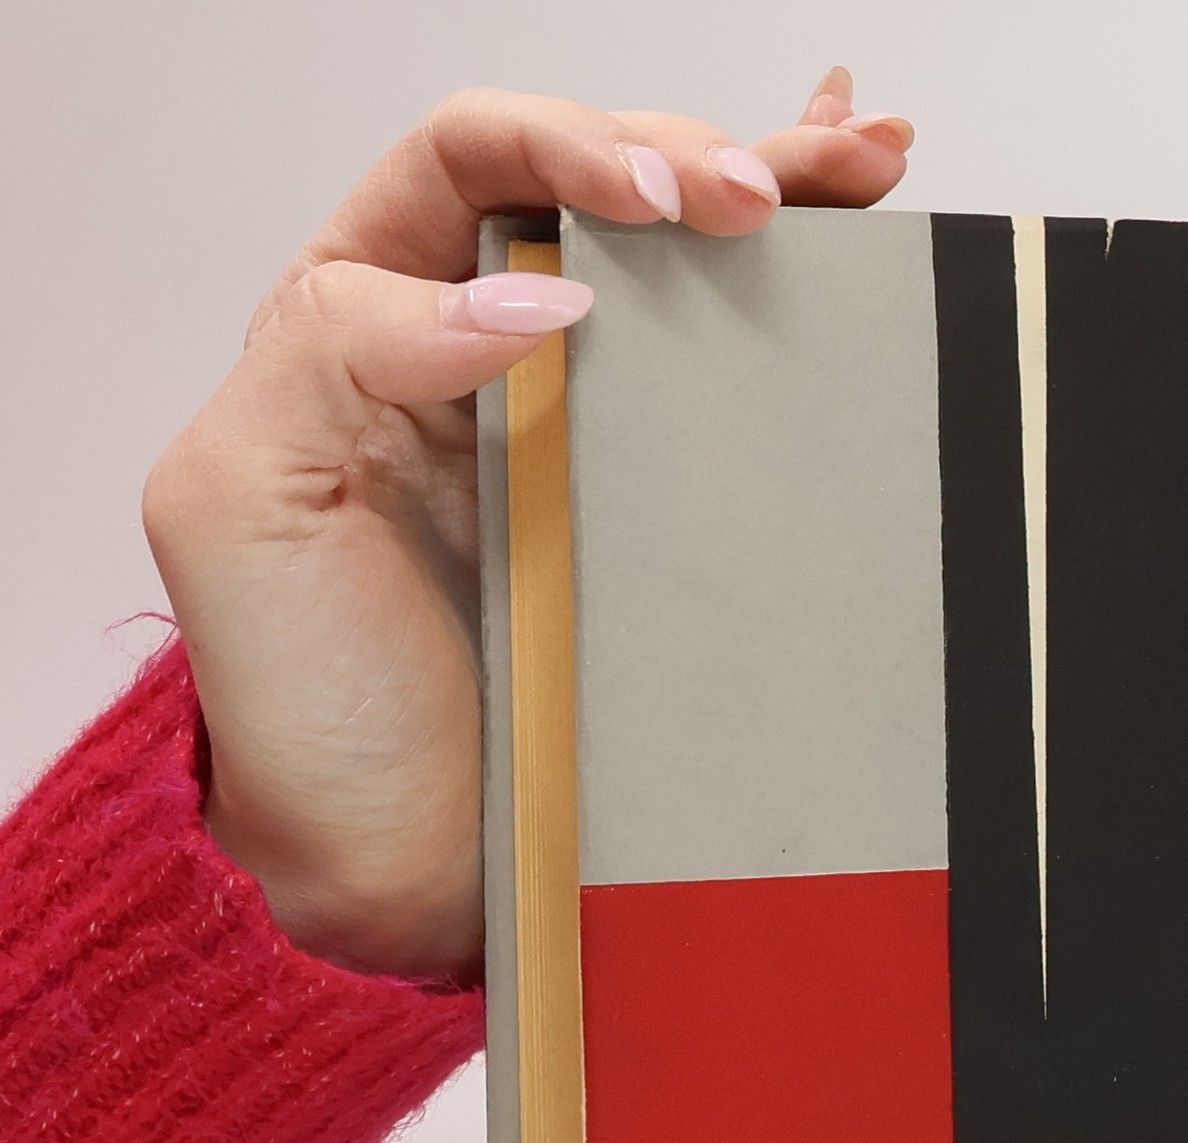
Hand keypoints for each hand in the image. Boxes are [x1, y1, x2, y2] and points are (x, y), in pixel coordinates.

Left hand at [141, 71, 911, 980]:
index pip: (470, 163)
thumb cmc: (308, 703)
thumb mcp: (243, 496)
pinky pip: (727, 388)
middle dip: (693, 160)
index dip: (568, 152)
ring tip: (862, 169)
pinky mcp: (657, 517)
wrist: (400, 863)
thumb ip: (341, 347)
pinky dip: (798, 303)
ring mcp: (583, 435)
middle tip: (764, 194)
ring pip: (683, 272)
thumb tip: (526, 300)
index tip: (654, 210)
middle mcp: (482, 353)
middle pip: (599, 194)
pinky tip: (853, 238)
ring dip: (777, 198)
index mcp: (367, 315)